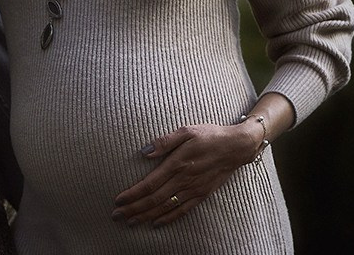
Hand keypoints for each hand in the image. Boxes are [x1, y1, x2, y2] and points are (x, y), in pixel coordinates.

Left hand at [112, 121, 261, 227]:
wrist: (236, 148)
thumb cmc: (209, 136)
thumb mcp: (187, 131)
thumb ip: (165, 141)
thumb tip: (144, 152)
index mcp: (177, 163)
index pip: (150, 183)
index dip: (133, 194)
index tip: (118, 200)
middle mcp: (184, 180)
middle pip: (154, 199)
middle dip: (134, 209)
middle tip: (116, 216)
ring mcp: (193, 189)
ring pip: (165, 207)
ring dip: (146, 216)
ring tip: (130, 221)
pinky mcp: (202, 195)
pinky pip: (182, 210)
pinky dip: (168, 218)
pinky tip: (156, 223)